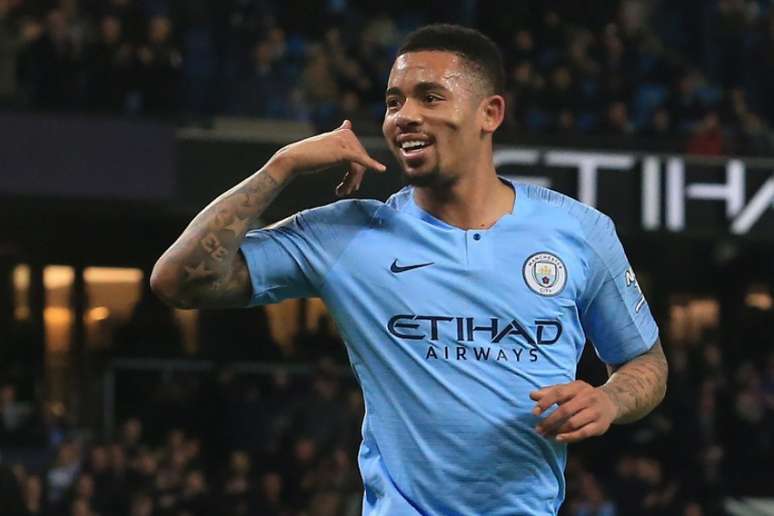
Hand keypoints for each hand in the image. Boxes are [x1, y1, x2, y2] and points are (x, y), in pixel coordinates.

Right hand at [270, 120, 385, 195]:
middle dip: (354, 179)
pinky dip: (372, 165)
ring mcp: (345, 142)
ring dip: (352, 182)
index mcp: (344, 132)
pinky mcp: (343, 151)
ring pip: (359, 166)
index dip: (358, 170)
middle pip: (361, 161)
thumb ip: (340, 136)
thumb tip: (348, 123)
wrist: (294, 158)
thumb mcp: (328, 143)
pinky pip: (360, 161)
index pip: (359, 153)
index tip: (351, 185)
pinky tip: (381, 170)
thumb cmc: (309, 154)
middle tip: (344, 191)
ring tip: (342, 191)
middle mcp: (347, 134)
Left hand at [529, 380, 618, 442]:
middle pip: (565, 410)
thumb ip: (550, 392)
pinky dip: (569, 437)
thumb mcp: (568, 390)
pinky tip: (558, 438)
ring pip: (573, 423)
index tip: (534, 413)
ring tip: (546, 435)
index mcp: (577, 387)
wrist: (610, 402)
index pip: (559, 393)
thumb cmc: (582, 396)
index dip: (545, 402)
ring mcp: (595, 412)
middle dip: (549, 421)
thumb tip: (531, 395)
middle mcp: (587, 398)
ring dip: (557, 430)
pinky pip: (583, 433)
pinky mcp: (599, 426)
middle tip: (538, 429)